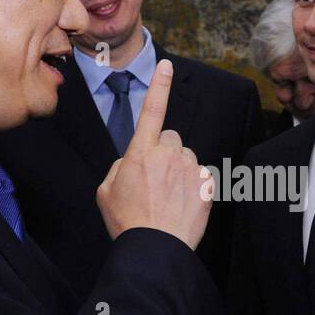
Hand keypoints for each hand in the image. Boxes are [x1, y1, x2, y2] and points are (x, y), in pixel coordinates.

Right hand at [96, 60, 212, 248]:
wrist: (156, 249)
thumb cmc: (127, 222)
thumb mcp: (106, 191)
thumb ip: (121, 167)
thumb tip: (134, 161)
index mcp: (141, 152)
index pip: (151, 110)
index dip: (159, 86)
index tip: (166, 64)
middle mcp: (168, 154)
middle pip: (170, 138)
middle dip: (163, 152)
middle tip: (154, 182)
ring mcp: (190, 168)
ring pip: (185, 158)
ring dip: (178, 171)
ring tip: (166, 198)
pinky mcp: (207, 184)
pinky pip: (199, 176)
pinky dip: (192, 187)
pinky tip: (181, 206)